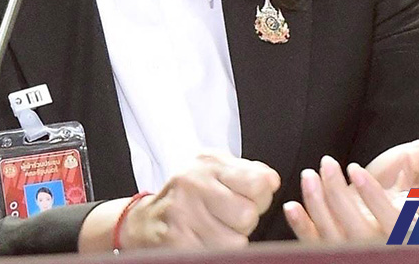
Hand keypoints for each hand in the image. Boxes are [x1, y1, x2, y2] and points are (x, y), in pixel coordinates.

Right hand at [122, 152, 280, 250]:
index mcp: (207, 163)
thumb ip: (247, 171)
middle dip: (245, 222)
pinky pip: (218, 256)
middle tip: (228, 217)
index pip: (258, 183)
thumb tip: (272, 181)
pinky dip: (217, 252)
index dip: (261, 196)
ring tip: (215, 229)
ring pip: (235, 242)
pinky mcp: (178, 242)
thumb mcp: (215, 169)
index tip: (250, 196)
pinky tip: (204, 240)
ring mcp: (183, 214)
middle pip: (248, 215)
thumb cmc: (188, 193)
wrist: (146, 221)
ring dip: (231, 241)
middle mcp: (192, 185)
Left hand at [282, 139, 418, 242]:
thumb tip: (413, 157)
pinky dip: (301, 227)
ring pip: (333, 239)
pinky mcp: (330, 251)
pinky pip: (313, 246)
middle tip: (327, 162)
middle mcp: (381, 247)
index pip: (395, 223)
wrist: (380, 205)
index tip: (355, 169)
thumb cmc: (401, 187)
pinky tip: (291, 206)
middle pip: (359, 232)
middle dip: (339, 195)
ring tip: (309, 175)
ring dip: (317, 205)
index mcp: (407, 232)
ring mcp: (355, 252)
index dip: (374, 197)